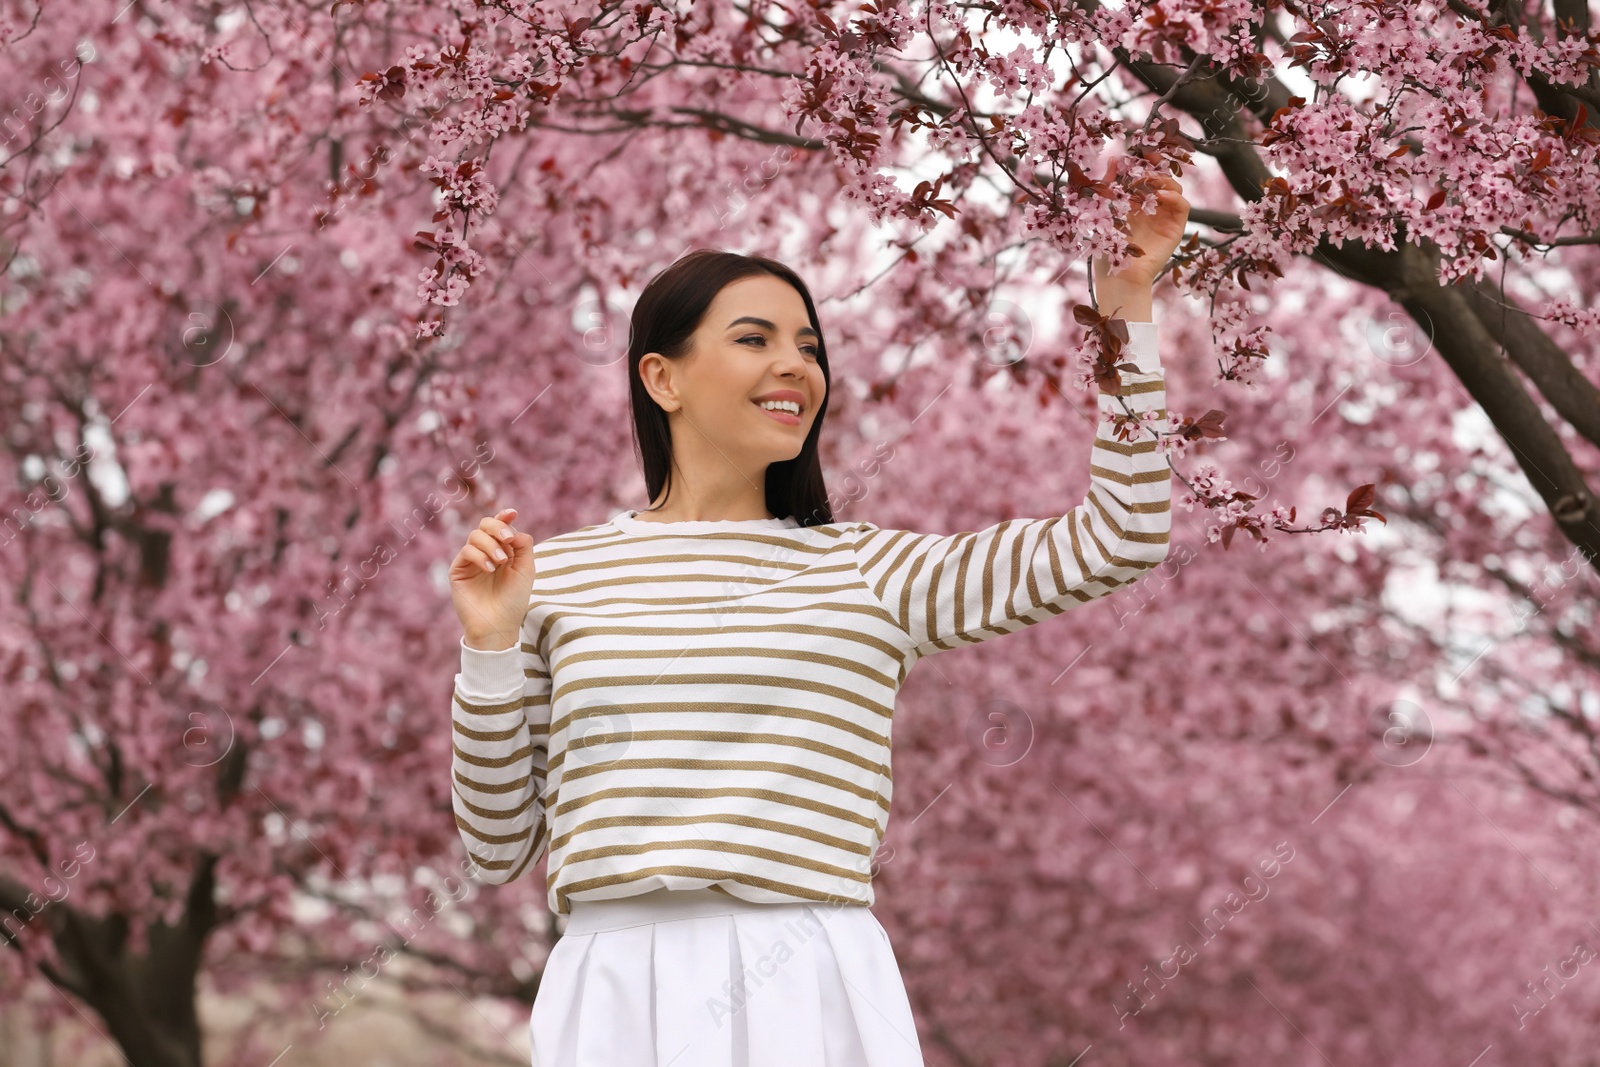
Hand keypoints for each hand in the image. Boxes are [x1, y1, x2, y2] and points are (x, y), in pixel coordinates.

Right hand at [449, 507, 536, 649]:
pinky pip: (466, 552)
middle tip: (507, 539)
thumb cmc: (514, 600)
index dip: (504, 516)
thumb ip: (523, 546)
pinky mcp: (458, 571)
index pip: (500, 527)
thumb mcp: (525, 570)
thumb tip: (514, 527)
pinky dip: (479, 556)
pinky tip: (490, 569)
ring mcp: (471, 561)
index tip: (513, 513)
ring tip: (500, 561)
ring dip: (490, 544)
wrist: (498, 625)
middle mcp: (486, 553)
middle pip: (485, 525)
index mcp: (503, 551)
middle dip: (497, 527)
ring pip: (475, 536)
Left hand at [1092, 155, 1190, 292]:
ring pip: (1174, 187)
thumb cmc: (1108, 250)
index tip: (1137, 152)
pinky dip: (1174, 196)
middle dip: (1156, 166)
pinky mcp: (1175, 228)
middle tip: (1147, 159)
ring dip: (1164, 179)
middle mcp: (1150, 207)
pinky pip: (1183, 205)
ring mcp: (1164, 217)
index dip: (1143, 162)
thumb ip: (1109, 185)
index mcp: (1132, 203)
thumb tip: (1115, 158)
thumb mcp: (1104, 212)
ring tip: (1149, 181)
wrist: (1119, 276)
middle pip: (1161, 178)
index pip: (1143, 176)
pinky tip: (1159, 196)